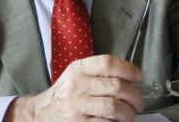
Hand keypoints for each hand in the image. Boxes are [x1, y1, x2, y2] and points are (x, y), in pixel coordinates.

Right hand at [6, 55, 145, 121]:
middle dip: (134, 96)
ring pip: (114, 107)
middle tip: (138, 103)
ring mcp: (76, 107)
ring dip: (128, 113)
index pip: (108, 63)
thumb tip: (129, 77)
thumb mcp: (75, 76)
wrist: (40, 115)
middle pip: (116, 86)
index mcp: (77, 69)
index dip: (128, 69)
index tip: (138, 77)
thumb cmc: (64, 96)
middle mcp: (76, 86)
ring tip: (129, 115)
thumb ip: (98, 73)